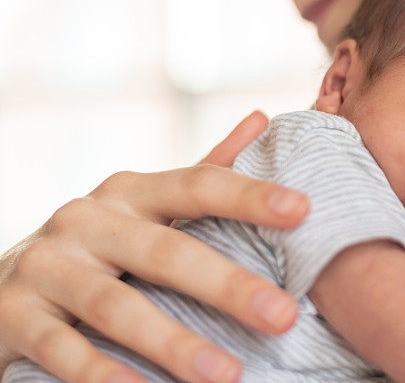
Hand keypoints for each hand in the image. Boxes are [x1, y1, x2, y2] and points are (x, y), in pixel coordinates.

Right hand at [0, 111, 308, 382]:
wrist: (3, 279)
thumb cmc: (100, 244)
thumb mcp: (147, 204)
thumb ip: (205, 169)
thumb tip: (262, 118)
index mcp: (131, 192)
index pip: (198, 184)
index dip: (250, 194)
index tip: (303, 210)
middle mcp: (88, 220)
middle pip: (165, 251)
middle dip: (227, 285)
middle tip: (283, 316)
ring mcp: (47, 266)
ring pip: (116, 305)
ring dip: (173, 342)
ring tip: (229, 374)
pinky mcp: (14, 315)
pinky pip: (62, 350)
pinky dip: (102, 375)